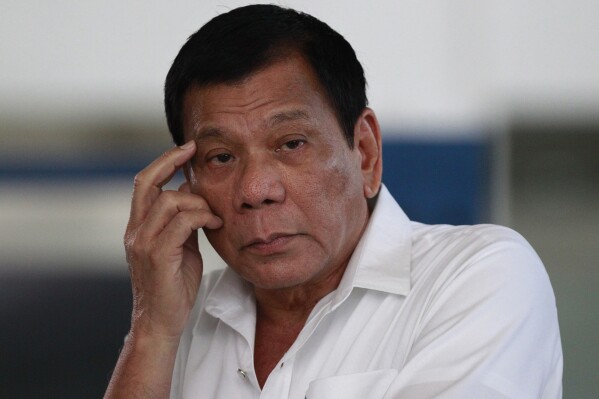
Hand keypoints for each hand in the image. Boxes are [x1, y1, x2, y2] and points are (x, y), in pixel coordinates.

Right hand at [124, 141, 222, 340]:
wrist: (162, 321)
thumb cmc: (173, 285)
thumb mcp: (179, 247)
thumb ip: (183, 223)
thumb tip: (195, 197)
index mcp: (138, 226)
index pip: (144, 183)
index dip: (164, 162)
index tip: (185, 149)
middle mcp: (135, 230)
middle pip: (147, 182)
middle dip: (171, 161)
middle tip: (194, 152)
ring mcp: (142, 242)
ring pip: (169, 200)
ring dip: (198, 202)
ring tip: (214, 216)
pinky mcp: (156, 254)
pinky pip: (182, 222)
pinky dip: (202, 217)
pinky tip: (216, 225)